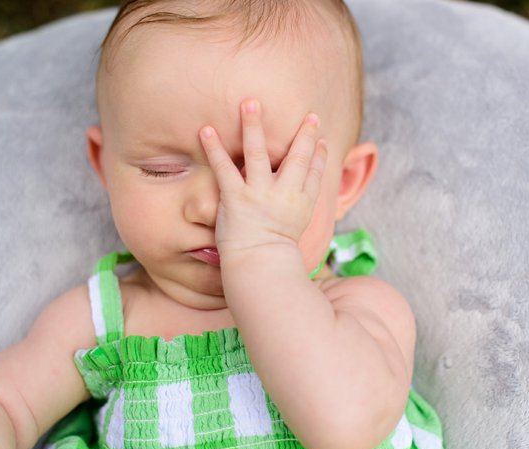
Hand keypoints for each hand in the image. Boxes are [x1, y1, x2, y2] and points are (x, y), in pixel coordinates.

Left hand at [200, 99, 326, 253]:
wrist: (259, 265)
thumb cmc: (273, 252)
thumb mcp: (293, 229)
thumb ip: (297, 209)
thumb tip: (299, 198)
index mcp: (301, 202)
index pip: (315, 173)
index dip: (321, 155)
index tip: (323, 139)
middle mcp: (284, 193)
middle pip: (298, 157)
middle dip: (304, 134)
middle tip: (309, 113)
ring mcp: (260, 193)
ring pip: (258, 152)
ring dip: (254, 125)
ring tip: (249, 102)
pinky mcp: (236, 197)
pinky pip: (223, 167)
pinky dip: (214, 147)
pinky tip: (205, 130)